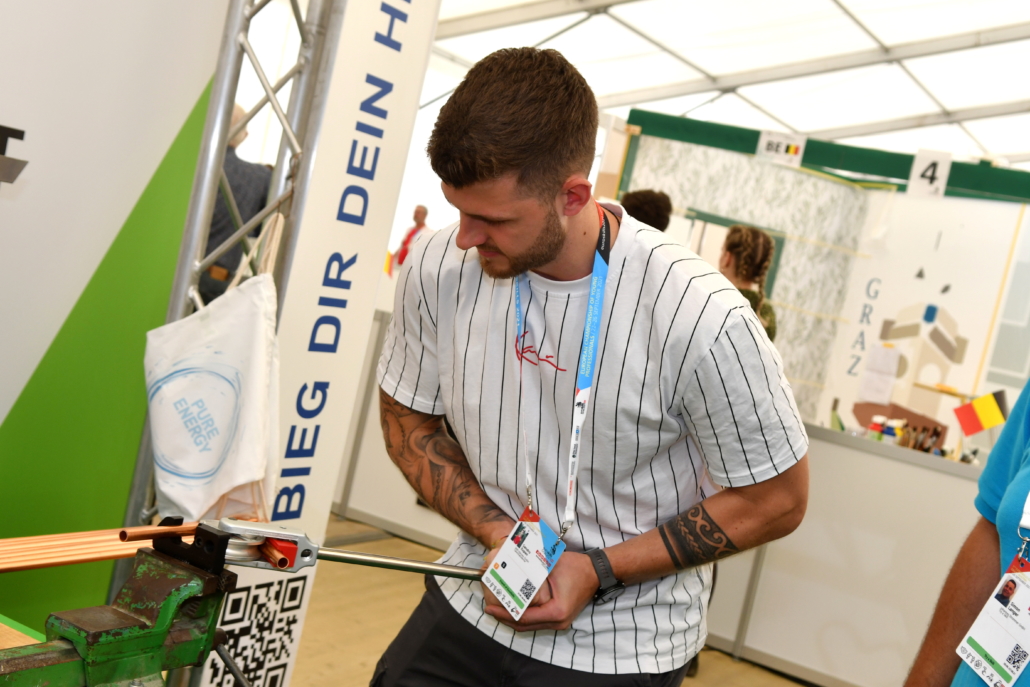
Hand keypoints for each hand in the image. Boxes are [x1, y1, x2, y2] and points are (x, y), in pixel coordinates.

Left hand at [483, 551, 597, 631]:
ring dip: (514, 619)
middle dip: (505, 619)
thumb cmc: (576, 568)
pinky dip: (524, 617)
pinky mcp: (560, 619)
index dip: (504, 614)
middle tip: (490, 610)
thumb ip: (531, 573)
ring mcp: (560, 623)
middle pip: (525, 626)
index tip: (489, 609)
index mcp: (556, 612)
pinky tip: (513, 609)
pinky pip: (537, 622)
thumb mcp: (550, 567)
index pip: (523, 618)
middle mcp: (558, 622)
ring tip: (498, 610)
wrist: (596, 572)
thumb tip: (508, 572)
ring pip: (530, 626)